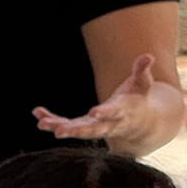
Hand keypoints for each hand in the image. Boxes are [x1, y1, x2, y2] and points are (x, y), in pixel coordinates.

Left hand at [34, 53, 156, 142]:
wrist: (138, 125)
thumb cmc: (137, 100)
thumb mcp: (142, 84)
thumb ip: (142, 71)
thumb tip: (148, 56)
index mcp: (123, 112)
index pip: (114, 113)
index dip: (105, 113)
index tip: (94, 112)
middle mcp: (108, 124)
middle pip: (92, 130)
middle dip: (77, 130)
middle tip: (60, 132)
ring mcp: (95, 128)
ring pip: (76, 130)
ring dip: (59, 127)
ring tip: (42, 124)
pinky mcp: (84, 127)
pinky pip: (67, 125)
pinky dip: (52, 121)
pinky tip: (38, 115)